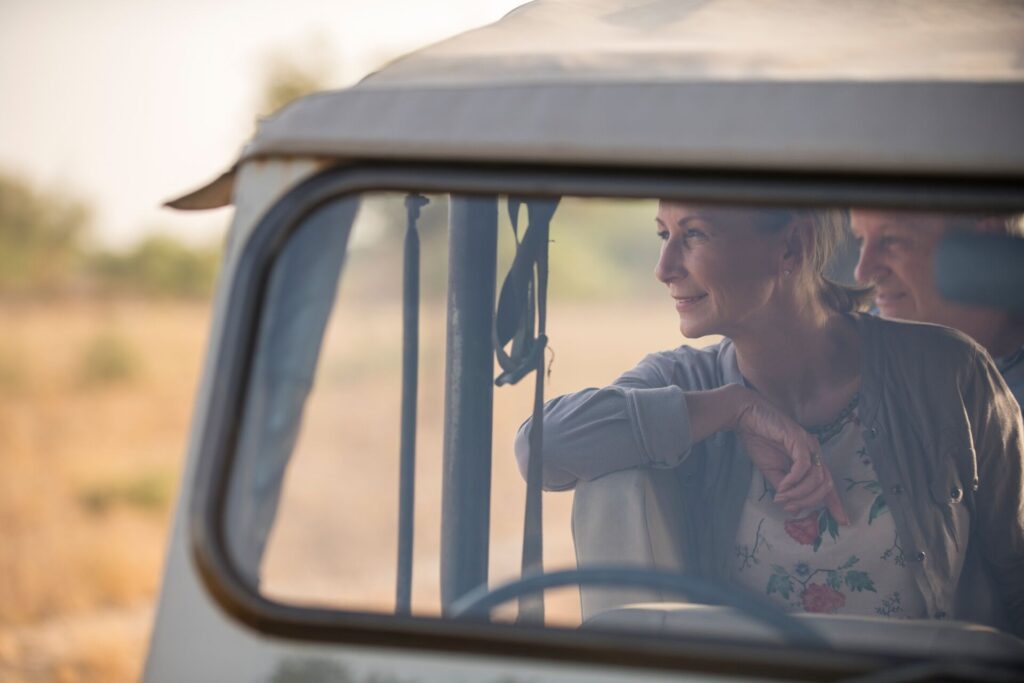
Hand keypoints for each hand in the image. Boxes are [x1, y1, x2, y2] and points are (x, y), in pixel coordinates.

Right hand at [732, 390, 848, 524]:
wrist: (745, 416)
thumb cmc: (758, 439)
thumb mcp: (771, 471)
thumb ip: (785, 488)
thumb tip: (793, 508)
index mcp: (810, 458)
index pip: (828, 483)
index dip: (836, 503)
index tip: (843, 521)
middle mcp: (814, 451)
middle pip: (825, 484)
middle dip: (809, 501)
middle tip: (789, 506)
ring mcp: (808, 444)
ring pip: (816, 478)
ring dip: (799, 494)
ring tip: (781, 497)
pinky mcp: (798, 439)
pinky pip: (803, 466)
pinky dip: (794, 481)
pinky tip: (782, 486)